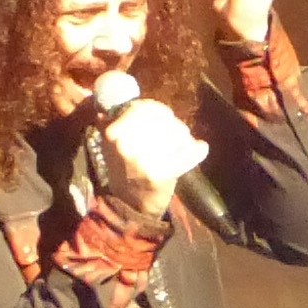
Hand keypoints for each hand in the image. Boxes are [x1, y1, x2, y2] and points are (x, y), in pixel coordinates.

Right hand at [103, 98, 208, 217]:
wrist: (130, 203)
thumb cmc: (124, 169)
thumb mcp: (112, 144)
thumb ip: (115, 122)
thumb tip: (107, 104)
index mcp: (113, 133)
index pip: (142, 108)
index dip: (157, 109)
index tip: (165, 116)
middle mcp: (125, 144)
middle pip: (163, 119)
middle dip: (174, 125)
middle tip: (179, 133)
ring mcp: (143, 160)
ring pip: (178, 133)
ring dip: (185, 138)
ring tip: (184, 145)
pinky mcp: (160, 175)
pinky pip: (187, 153)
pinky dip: (197, 150)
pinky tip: (200, 148)